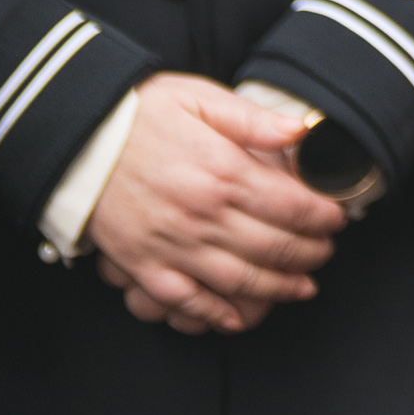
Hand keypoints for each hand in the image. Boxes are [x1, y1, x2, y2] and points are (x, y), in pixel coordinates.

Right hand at [83, 74, 344, 335]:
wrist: (77, 139)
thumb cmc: (138, 113)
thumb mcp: (199, 98)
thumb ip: (253, 119)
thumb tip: (301, 131)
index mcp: (222, 171)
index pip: (292, 205)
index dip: (322, 217)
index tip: (336, 220)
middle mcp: (203, 214)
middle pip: (274, 247)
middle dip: (309, 254)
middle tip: (325, 254)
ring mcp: (173, 244)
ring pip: (239, 280)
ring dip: (277, 289)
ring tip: (302, 288)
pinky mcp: (144, 265)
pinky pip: (186, 300)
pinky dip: (215, 314)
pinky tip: (238, 317)